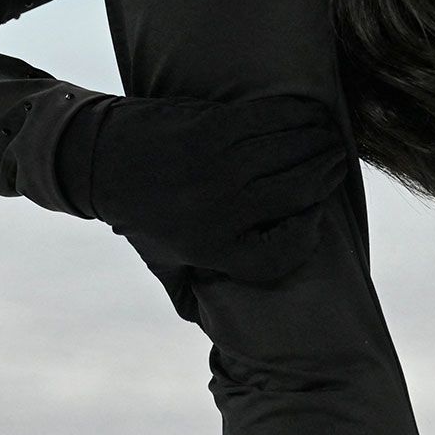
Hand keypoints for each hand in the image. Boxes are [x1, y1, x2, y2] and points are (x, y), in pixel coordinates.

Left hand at [75, 94, 349, 282]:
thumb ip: (193, 288)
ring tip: (329, 137)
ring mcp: (218, 166)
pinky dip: (298, 113)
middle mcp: (221, 209)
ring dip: (320, 139)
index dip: (308, 233)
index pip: (285, 252)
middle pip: (300, 191)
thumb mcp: (166, 258)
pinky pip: (272, 119)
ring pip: (292, 150)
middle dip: (327, 172)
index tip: (315, 217)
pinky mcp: (212, 128)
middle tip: (337, 162)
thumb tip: (222, 322)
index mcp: (212, 248)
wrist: (97, 159)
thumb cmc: (139, 213)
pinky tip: (309, 113)